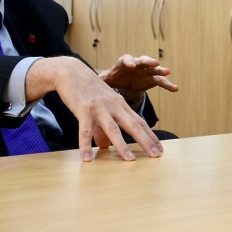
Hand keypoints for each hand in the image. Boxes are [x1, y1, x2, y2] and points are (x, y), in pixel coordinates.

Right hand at [25, 57, 163, 161]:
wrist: (71, 72)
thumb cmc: (88, 90)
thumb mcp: (101, 107)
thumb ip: (103, 127)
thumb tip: (104, 147)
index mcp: (120, 105)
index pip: (139, 122)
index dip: (150, 135)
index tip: (160, 148)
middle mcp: (113, 106)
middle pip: (133, 125)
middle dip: (146, 141)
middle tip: (156, 155)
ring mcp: (99, 108)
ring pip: (113, 129)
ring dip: (122, 145)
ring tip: (130, 160)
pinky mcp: (83, 110)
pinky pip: (84, 130)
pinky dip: (85, 145)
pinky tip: (87, 159)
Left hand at [98, 55, 178, 104]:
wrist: (124, 81)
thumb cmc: (113, 79)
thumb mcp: (105, 81)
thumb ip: (99, 82)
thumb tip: (84, 85)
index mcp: (123, 63)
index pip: (126, 60)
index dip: (128, 62)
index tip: (130, 65)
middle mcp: (137, 64)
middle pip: (143, 60)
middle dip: (148, 61)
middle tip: (154, 63)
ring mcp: (146, 71)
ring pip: (154, 69)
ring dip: (160, 70)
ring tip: (167, 71)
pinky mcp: (152, 79)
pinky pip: (161, 81)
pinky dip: (168, 84)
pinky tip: (175, 89)